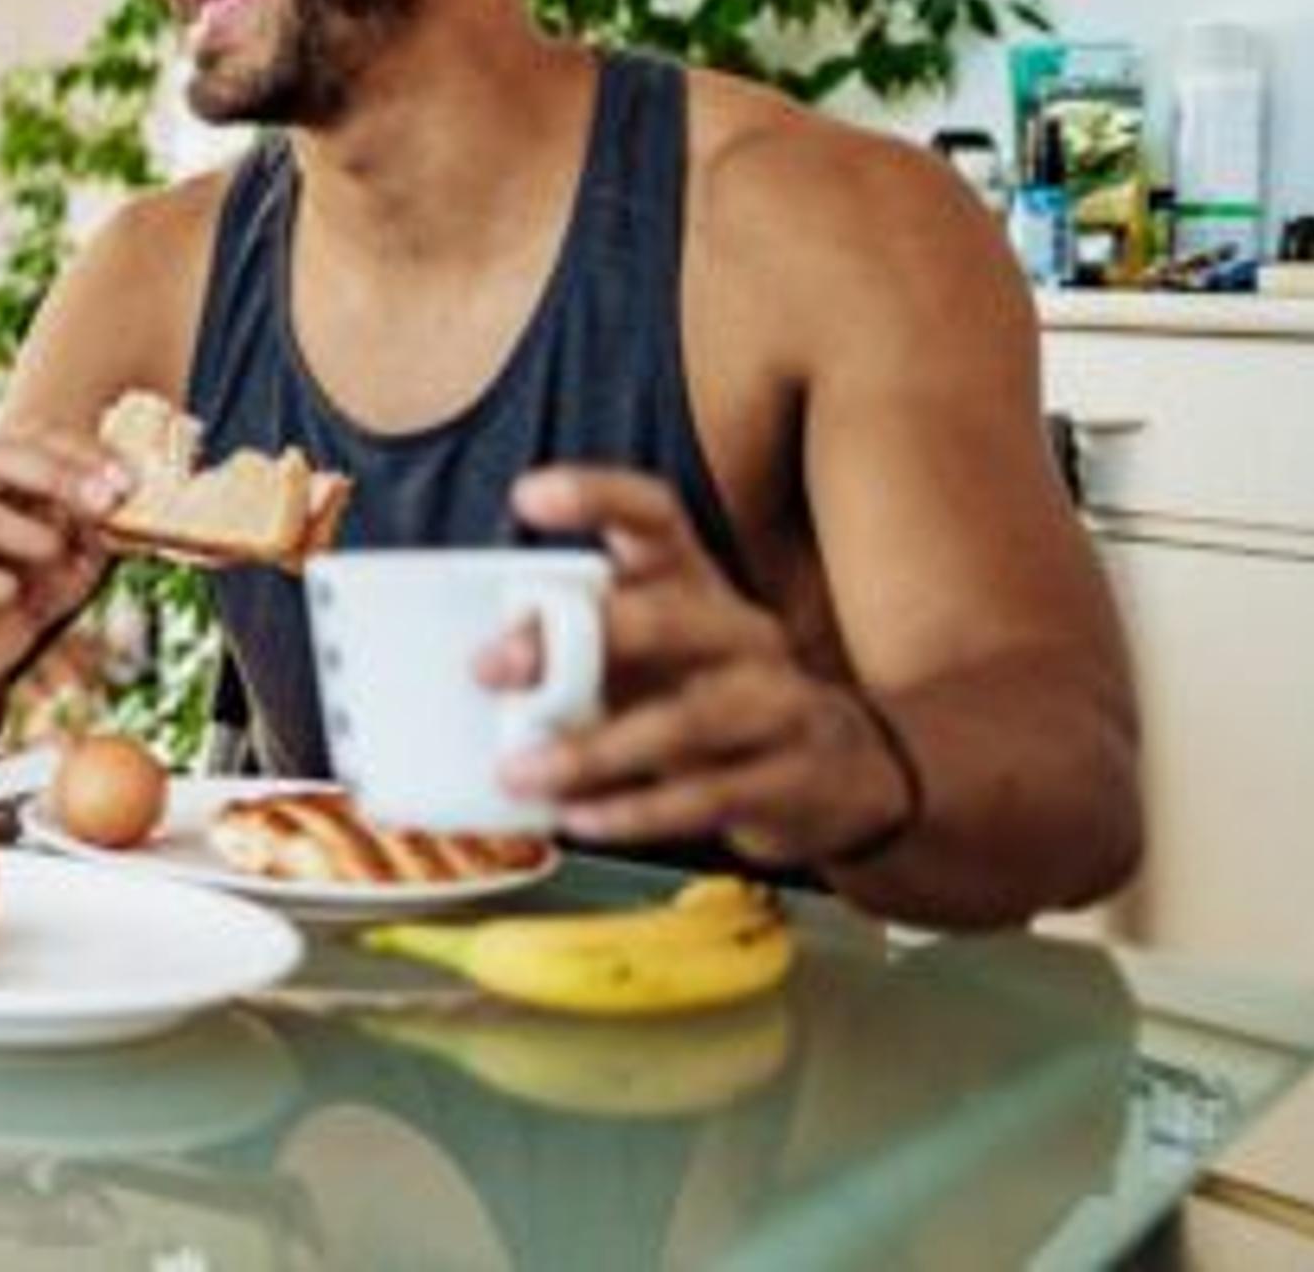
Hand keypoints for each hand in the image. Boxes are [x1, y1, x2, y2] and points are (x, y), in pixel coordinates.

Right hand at [0, 423, 133, 686]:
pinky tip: (10, 591)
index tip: (128, 480)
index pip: (37, 440)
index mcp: (2, 473)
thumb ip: (98, 523)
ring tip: (52, 549)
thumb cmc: (39, 580)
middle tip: (102, 503)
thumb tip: (123, 500)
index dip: (82, 453)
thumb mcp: (81, 548)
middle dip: (54, 476)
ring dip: (21, 532)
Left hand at [489, 467, 916, 865]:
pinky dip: (635, 811)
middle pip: (665, 618)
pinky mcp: (790, 778)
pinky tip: (580, 819)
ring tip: (518, 773)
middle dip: (570, 642)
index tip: (529, 494)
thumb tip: (471, 665)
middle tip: (488, 668)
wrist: (842, 774)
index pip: (657, 517)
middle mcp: (741, 632)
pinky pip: (708, 796)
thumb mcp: (652, 656)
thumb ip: (577, 649)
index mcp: (697, 584)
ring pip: (686, 721)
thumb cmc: (709, 696)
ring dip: (592, 750)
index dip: (599, 496)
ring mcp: (776, 704)